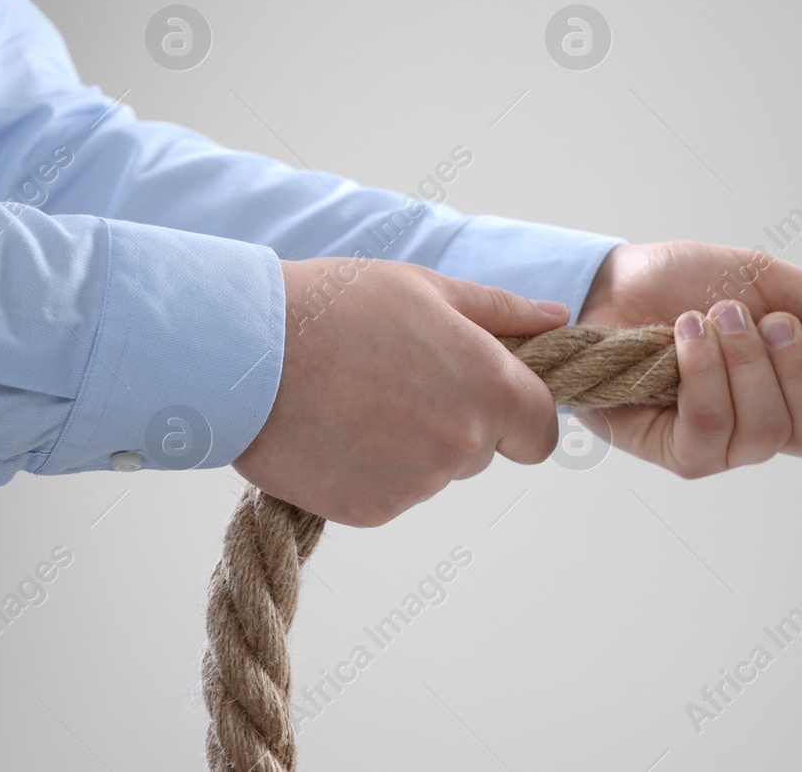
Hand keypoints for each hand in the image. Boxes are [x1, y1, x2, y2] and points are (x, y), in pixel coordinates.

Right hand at [235, 259, 570, 526]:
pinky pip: (387, 493)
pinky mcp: (369, 512)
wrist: (244, 352)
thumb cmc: (337, 305)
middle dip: (453, 420)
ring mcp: (416, 486)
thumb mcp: (426, 288)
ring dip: (407, 444)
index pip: (540, 433)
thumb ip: (501, 310)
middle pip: (481, 451)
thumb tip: (557, 318)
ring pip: (432, 472)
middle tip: (395, 375)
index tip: (480, 391)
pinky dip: (367, 468)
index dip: (517, 413)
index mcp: (491, 389)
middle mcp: (463, 447)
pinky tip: (333, 426)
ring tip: (353, 394)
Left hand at [574, 242, 801, 475]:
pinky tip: (687, 336)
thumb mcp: (769, 278)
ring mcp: (728, 446)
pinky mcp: (679, 452)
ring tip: (719, 315)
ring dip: (746, 363)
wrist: (609, 282)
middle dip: (801, 369)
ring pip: (770, 432)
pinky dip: (705, 376)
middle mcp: (776, 426)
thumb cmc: (687, 283)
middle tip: (767, 320)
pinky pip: (714, 430)